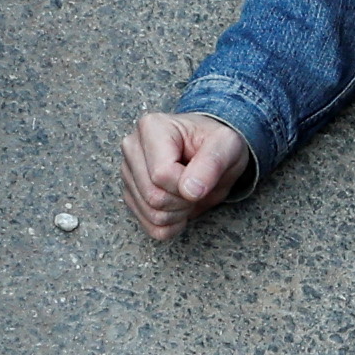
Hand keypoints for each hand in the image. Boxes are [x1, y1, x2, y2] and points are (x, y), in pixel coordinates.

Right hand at [124, 109, 254, 241]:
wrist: (210, 150)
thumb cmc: (216, 143)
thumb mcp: (227, 145)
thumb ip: (212, 163)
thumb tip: (191, 191)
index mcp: (152, 127)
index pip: (162, 175)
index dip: (188, 186)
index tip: (203, 176)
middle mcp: (132, 147)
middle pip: (154, 197)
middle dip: (184, 201)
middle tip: (198, 186)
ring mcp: (128, 172)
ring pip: (151, 214)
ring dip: (179, 213)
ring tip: (189, 193)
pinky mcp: (130, 193)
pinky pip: (149, 226)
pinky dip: (171, 225)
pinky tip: (180, 207)